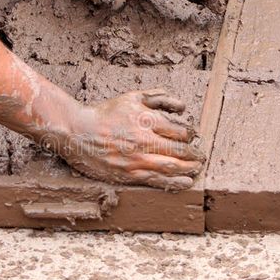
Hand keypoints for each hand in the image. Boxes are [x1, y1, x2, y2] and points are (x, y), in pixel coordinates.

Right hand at [53, 89, 205, 190]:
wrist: (77, 132)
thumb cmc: (106, 114)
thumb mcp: (132, 98)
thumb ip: (158, 98)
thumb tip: (182, 108)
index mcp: (146, 120)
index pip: (180, 132)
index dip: (191, 135)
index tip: (192, 137)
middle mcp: (144, 141)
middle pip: (180, 151)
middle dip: (195, 154)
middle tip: (201, 156)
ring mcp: (136, 160)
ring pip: (172, 167)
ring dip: (189, 169)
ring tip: (197, 169)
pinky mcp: (129, 174)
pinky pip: (157, 181)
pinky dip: (175, 182)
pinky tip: (186, 182)